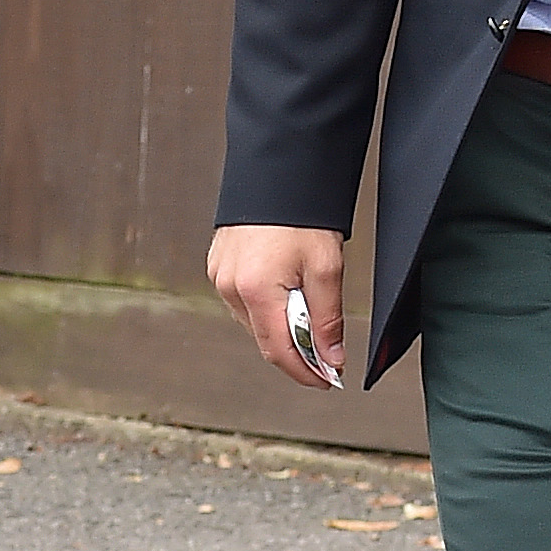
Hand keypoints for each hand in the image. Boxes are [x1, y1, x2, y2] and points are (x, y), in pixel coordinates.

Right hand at [207, 224, 346, 388]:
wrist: (278, 170)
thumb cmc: (301, 213)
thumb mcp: (327, 268)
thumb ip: (328, 319)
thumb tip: (331, 357)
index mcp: (256, 290)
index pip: (279, 351)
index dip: (304, 372)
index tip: (326, 380)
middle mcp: (230, 286)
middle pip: (265, 340)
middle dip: (297, 352)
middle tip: (328, 354)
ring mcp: (221, 276)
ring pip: (254, 322)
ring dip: (282, 328)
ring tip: (310, 315)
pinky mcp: (219, 265)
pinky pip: (243, 301)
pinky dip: (267, 308)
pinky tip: (287, 295)